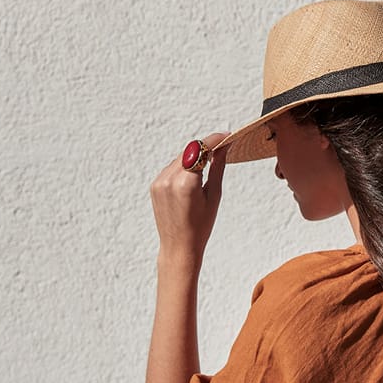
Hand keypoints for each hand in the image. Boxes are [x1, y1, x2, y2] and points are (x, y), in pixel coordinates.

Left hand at [150, 132, 231, 262]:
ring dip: (194, 156)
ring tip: (209, 162)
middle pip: (189, 150)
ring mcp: (159, 182)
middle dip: (205, 147)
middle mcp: (169, 179)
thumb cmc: (200, 226)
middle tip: (222, 147)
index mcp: (186, 183)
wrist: (179, 246)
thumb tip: (224, 147)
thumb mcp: (214, 195)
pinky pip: (171, 167)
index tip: (226, 136)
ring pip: (180, 157)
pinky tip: (193, 175)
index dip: (214, 140)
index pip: (200, 149)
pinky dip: (183, 166)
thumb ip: (218, 167)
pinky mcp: (155, 185)